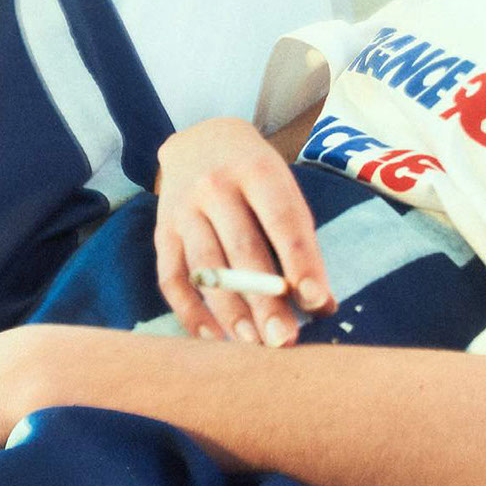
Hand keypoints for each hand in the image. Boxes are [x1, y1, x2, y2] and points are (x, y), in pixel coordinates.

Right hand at [154, 117, 335, 345]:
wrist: (199, 140)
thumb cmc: (255, 177)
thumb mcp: (283, 190)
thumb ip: (300, 242)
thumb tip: (323, 306)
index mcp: (257, 170)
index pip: (282, 221)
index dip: (300, 262)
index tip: (316, 301)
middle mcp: (215, 186)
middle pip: (242, 249)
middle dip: (265, 299)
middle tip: (284, 340)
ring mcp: (183, 209)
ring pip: (206, 268)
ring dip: (230, 311)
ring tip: (253, 345)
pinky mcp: (162, 232)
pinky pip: (172, 278)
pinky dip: (190, 312)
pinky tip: (213, 338)